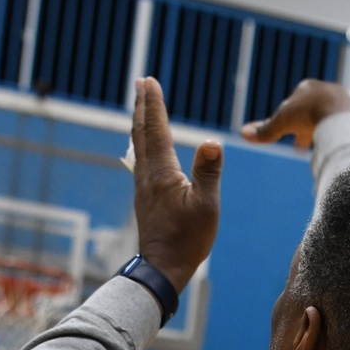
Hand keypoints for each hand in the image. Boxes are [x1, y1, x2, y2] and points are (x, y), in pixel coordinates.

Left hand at [131, 77, 222, 293]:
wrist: (163, 268)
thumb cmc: (187, 239)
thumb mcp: (206, 206)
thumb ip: (208, 172)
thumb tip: (210, 141)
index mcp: (162, 173)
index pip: (157, 130)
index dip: (154, 104)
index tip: (149, 81)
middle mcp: (148, 175)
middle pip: (141, 132)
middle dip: (141, 106)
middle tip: (140, 83)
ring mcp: (144, 187)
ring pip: (138, 145)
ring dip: (140, 122)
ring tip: (140, 107)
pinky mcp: (145, 197)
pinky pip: (141, 160)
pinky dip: (142, 142)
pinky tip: (144, 146)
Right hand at [241, 79, 349, 149]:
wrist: (341, 116)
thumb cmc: (309, 116)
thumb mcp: (282, 123)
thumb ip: (265, 130)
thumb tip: (244, 133)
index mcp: (307, 88)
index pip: (295, 104)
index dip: (289, 121)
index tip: (287, 135)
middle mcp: (327, 89)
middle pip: (313, 109)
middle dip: (306, 126)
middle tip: (302, 144)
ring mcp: (344, 99)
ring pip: (330, 117)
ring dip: (323, 130)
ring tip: (320, 147)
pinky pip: (346, 126)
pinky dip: (339, 135)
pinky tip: (337, 146)